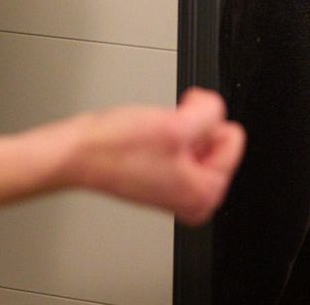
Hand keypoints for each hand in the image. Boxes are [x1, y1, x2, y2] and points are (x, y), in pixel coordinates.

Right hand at [61, 87, 245, 224]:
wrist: (77, 153)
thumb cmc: (114, 148)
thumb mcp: (175, 124)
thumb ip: (211, 112)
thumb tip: (216, 110)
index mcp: (205, 194)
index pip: (232, 137)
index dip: (203, 121)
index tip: (177, 124)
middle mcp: (194, 199)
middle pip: (216, 138)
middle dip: (190, 127)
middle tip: (160, 132)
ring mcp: (178, 189)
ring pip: (198, 138)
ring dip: (177, 129)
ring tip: (150, 138)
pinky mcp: (163, 177)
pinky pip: (181, 143)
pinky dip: (166, 133)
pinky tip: (145, 140)